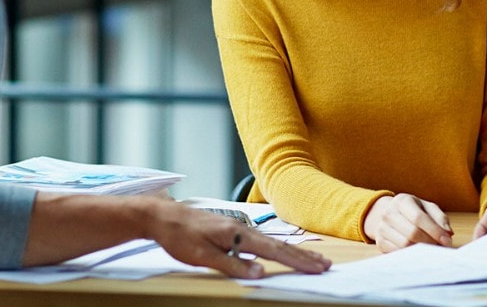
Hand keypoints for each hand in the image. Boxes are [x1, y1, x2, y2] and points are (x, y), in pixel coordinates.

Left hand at [145, 201, 330, 278]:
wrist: (161, 215)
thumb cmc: (179, 235)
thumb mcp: (201, 255)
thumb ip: (231, 264)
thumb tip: (260, 272)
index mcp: (237, 234)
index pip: (273, 251)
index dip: (297, 261)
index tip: (317, 268)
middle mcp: (241, 229)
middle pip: (278, 245)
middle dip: (303, 256)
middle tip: (325, 264)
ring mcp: (237, 228)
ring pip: (271, 243)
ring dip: (292, 253)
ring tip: (311, 259)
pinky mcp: (230, 230)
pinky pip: (260, 241)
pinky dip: (276, 248)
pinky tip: (279, 252)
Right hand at [363, 194, 452, 252]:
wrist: (390, 215)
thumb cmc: (414, 211)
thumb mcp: (428, 208)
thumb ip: (440, 219)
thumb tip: (448, 235)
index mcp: (402, 201)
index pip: (418, 218)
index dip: (434, 231)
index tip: (447, 241)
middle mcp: (388, 213)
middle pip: (411, 233)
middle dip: (429, 242)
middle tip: (441, 248)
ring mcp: (382, 228)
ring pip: (404, 245)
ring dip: (421, 250)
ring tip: (431, 250)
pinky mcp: (380, 242)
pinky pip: (398, 253)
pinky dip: (411, 255)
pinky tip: (419, 252)